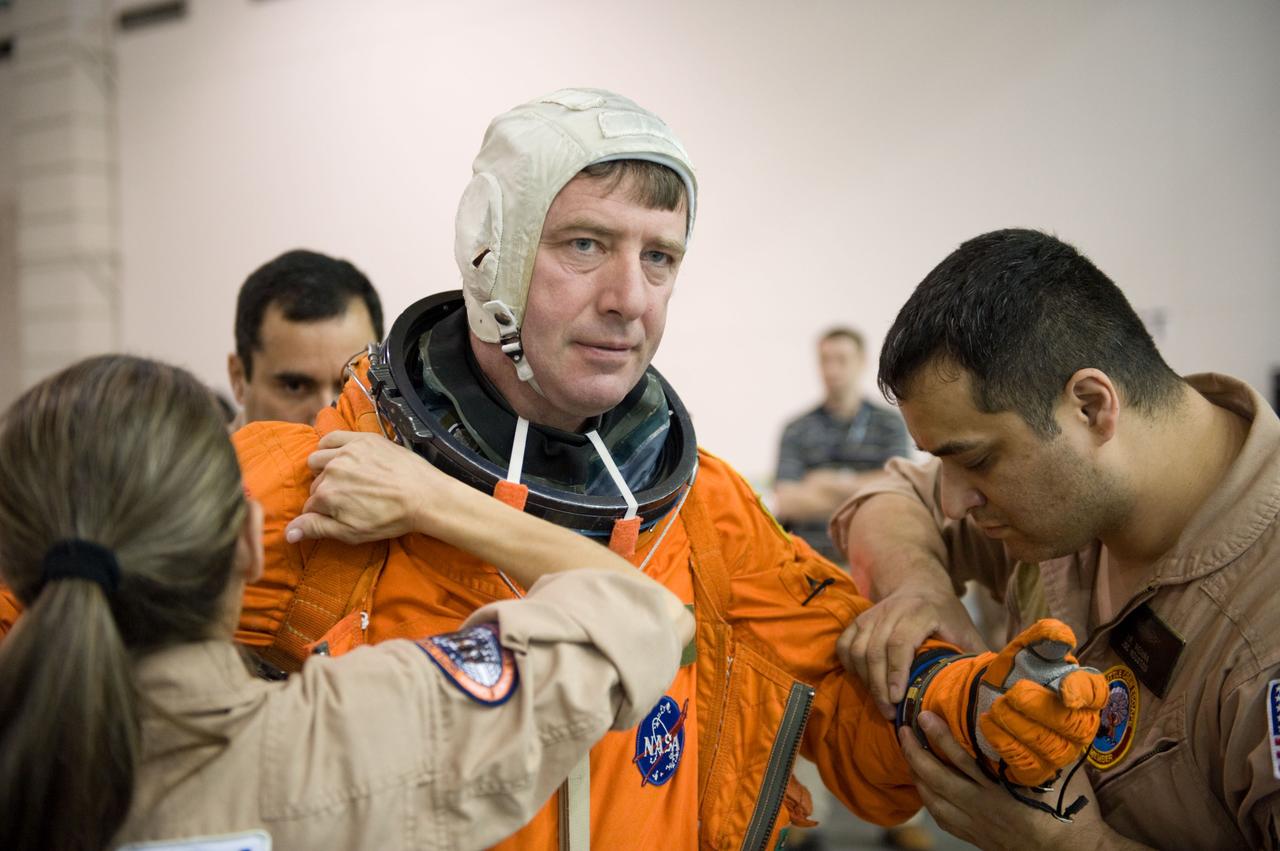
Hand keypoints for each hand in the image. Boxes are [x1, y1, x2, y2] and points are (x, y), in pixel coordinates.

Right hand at [285, 431, 461, 544]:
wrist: (425, 496)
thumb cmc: (392, 517)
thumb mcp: (352, 532)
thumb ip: (317, 529)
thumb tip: (288, 533)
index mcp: (327, 495)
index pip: (310, 506)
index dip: (320, 513)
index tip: (335, 515)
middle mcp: (332, 470)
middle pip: (315, 483)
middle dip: (325, 492)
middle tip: (346, 499)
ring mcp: (347, 452)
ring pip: (317, 459)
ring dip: (323, 469)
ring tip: (342, 478)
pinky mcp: (362, 439)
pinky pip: (332, 437)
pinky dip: (329, 445)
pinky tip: (338, 455)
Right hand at [837, 587, 986, 718]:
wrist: (920, 584)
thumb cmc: (947, 614)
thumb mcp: (967, 631)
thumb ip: (977, 656)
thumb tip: (991, 689)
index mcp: (921, 611)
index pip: (900, 642)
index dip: (897, 672)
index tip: (898, 699)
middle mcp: (891, 609)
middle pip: (875, 650)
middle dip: (879, 686)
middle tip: (890, 712)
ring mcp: (872, 614)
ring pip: (857, 649)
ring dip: (865, 680)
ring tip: (881, 703)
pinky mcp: (859, 620)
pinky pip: (845, 645)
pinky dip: (850, 666)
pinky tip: (864, 683)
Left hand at [899, 711, 1117, 850]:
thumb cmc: (1071, 807)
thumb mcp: (1060, 770)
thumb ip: (1039, 742)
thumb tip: (1031, 708)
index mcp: (999, 788)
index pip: (960, 758)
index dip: (939, 735)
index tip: (924, 715)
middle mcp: (982, 806)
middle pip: (936, 779)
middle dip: (914, 752)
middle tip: (902, 729)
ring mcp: (976, 824)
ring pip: (933, 800)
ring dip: (916, 776)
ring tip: (908, 754)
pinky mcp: (977, 837)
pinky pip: (943, 819)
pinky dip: (929, 800)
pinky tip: (924, 789)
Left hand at [975, 620, 1105, 785]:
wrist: (989, 698)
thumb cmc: (1016, 673)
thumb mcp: (1024, 650)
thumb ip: (1042, 639)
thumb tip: (1062, 635)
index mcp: (1082, 692)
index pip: (1096, 694)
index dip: (1083, 693)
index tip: (1064, 690)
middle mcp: (1080, 725)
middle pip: (1073, 725)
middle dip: (1039, 708)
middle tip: (1012, 692)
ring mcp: (1062, 751)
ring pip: (1050, 746)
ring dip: (1017, 723)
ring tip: (996, 705)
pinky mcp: (1038, 770)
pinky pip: (1027, 763)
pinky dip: (1003, 741)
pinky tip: (988, 722)